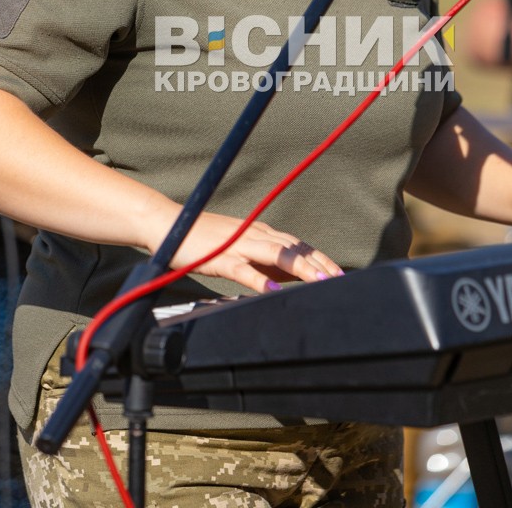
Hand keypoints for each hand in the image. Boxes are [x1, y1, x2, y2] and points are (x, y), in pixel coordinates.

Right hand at [154, 210, 343, 294]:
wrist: (171, 224)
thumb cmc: (206, 239)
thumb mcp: (241, 247)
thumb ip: (265, 259)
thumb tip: (291, 275)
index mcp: (262, 232)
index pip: (299, 245)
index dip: (321, 258)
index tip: (341, 273)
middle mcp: (256, 235)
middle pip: (294, 248)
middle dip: (319, 264)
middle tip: (340, 279)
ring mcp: (239, 245)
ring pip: (276, 254)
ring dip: (300, 267)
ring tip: (320, 280)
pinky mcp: (221, 257)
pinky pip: (243, 269)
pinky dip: (259, 279)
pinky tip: (272, 288)